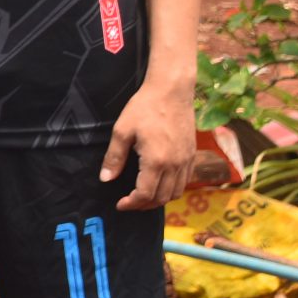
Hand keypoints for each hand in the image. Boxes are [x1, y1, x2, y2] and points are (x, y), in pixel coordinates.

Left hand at [103, 77, 194, 210]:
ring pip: (176, 193)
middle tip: (129, 203)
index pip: (145, 194)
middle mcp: (175, 166)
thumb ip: (114, 157)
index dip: (131, 204)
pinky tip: (161, 184)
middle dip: (144, 205)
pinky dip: (173, 189)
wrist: (172, 91)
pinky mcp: (192, 155)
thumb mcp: (122, 130)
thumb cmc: (145, 108)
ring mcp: (186, 161)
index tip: (120, 204)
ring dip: (160, 200)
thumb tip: (106, 179)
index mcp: (156, 161)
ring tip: (144, 197)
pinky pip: (185, 182)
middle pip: (162, 198)